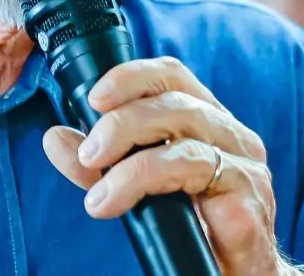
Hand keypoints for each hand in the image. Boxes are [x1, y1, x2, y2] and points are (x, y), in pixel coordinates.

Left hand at [41, 57, 288, 275]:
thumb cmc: (195, 227)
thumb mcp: (137, 187)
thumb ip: (100, 162)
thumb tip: (56, 138)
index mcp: (208, 120)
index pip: (172, 75)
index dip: (132, 76)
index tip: (93, 97)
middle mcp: (231, 134)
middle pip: (176, 101)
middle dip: (121, 122)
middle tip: (89, 154)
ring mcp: (245, 165)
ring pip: (184, 138)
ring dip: (130, 161)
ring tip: (100, 193)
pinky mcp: (247, 198)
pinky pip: (196, 171)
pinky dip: (147, 181)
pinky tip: (120, 201)